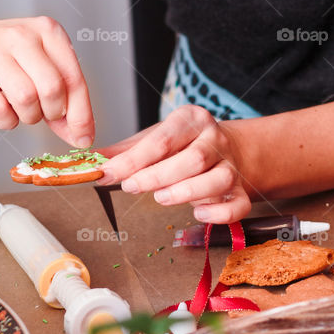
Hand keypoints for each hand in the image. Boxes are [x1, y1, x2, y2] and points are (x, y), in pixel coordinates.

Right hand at [0, 12, 94, 147]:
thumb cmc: (4, 55)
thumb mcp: (39, 63)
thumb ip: (63, 97)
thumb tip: (82, 135)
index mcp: (48, 31)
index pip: (74, 78)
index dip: (82, 114)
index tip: (84, 136)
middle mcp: (22, 36)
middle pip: (52, 89)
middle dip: (53, 113)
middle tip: (44, 113)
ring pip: (27, 99)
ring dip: (29, 117)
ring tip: (22, 108)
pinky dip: (7, 121)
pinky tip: (4, 109)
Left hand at [96, 104, 251, 222]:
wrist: (227, 148)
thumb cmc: (184, 145)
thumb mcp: (155, 137)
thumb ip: (125, 151)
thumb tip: (91, 163)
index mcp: (192, 120)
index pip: (163, 139)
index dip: (134, 160)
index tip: (110, 173)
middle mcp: (215, 140)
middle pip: (193, 159)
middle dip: (158, 177)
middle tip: (132, 186)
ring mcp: (232, 166)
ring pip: (218, 180)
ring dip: (186, 192)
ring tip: (161, 197)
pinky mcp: (242, 191)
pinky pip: (237, 205)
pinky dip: (218, 214)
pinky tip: (197, 213)